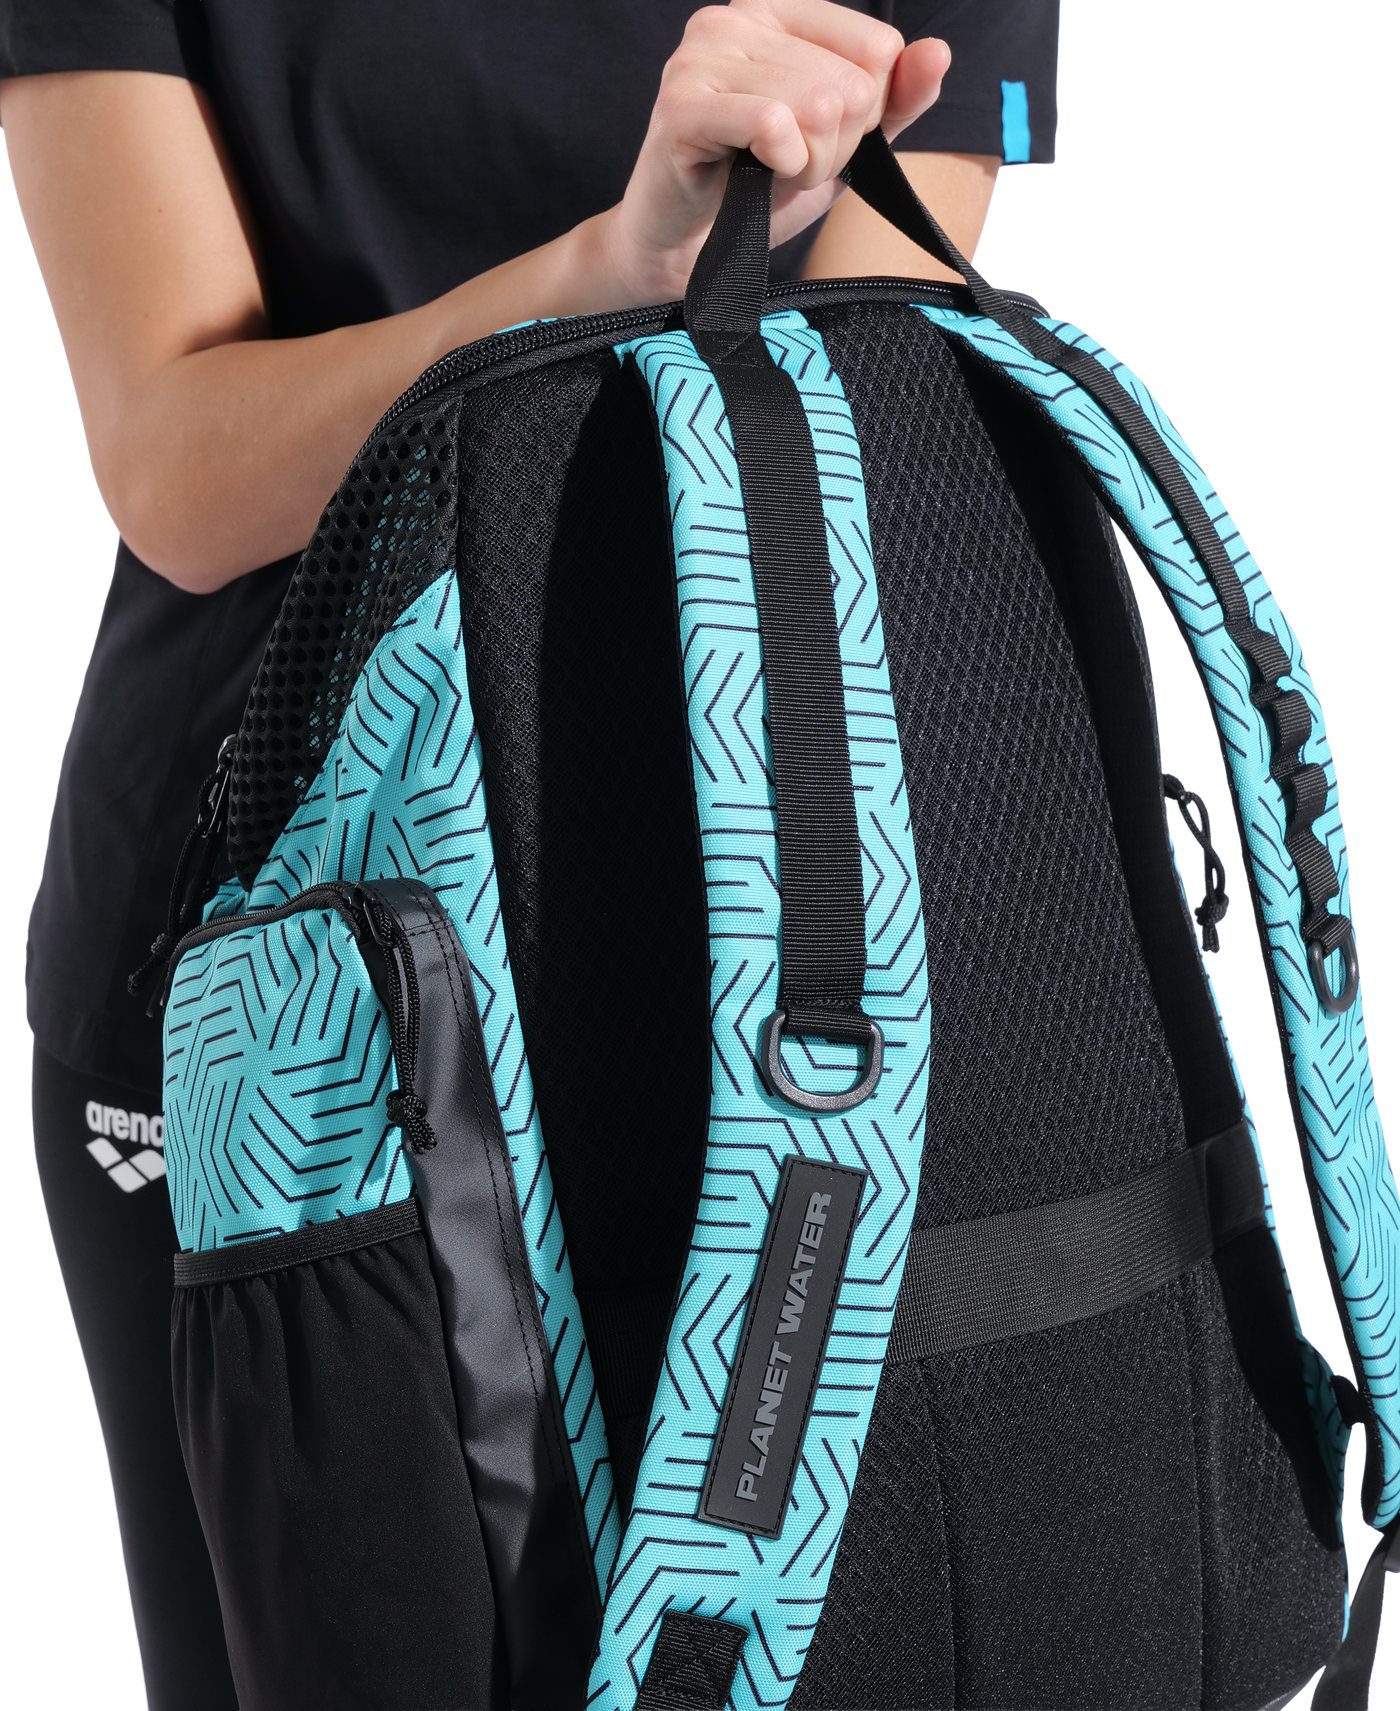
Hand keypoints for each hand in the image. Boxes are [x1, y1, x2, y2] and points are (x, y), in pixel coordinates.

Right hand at [598, 0, 949, 303]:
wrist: (686, 247)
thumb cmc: (756, 188)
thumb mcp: (840, 142)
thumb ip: (894, 101)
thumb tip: (937, 53)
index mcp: (778, 11)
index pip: (878, 50)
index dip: (863, 115)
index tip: (815, 138)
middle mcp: (736, 18)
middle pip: (851, 84)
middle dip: (832, 146)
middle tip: (785, 164)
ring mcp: (704, 55)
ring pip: (816, 105)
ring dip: (805, 162)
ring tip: (767, 172)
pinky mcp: (683, 104)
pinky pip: (773, 124)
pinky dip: (779, 163)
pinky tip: (752, 173)